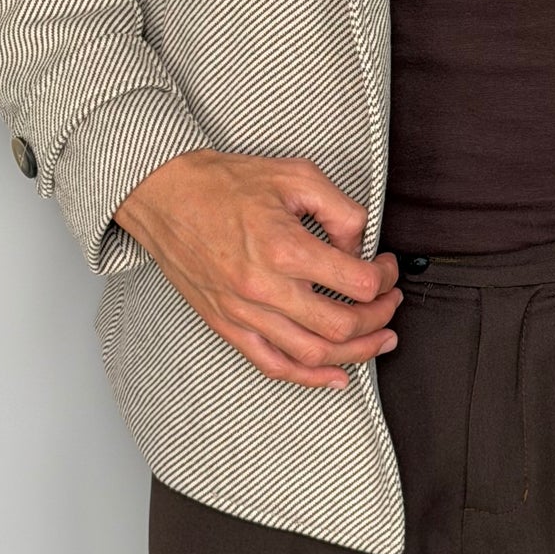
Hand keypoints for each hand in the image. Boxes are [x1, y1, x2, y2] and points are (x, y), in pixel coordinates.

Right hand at [112, 151, 401, 390]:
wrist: (164, 195)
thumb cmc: (225, 182)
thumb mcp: (295, 175)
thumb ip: (340, 210)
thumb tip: (359, 248)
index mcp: (285, 247)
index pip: (357, 282)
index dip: (384, 277)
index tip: (386, 267)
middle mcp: (265, 287)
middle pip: (342, 325)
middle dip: (380, 317)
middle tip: (390, 301)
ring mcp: (244, 312)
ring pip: (313, 354)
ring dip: (357, 353)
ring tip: (380, 340)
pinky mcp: (227, 325)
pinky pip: (273, 365)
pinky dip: (310, 378)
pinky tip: (337, 376)